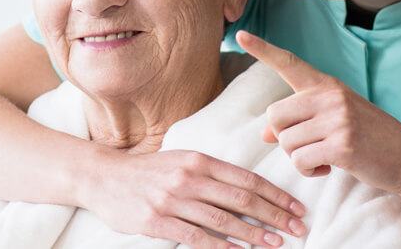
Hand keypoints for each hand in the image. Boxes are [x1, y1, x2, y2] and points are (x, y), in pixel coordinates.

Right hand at [79, 148, 308, 248]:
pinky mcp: (158, 221)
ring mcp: (172, 200)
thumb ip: (212, 173)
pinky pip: (196, 237)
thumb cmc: (148, 172)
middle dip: (274, 216)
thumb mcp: (181, 161)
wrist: (103, 177)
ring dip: (253, 234)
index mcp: (199, 160)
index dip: (275, 195)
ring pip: (223, 220)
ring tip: (275, 244)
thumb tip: (250, 190)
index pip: (246, 179)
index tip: (296, 208)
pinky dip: (220, 246)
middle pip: (241, 199)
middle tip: (296, 229)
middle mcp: (189, 178)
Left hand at [236, 30, 400, 196]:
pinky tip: (328, 168)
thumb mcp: (332, 121)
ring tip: (323, 156)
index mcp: (326, 85)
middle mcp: (330, 97)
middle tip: (308, 144)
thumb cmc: (366, 137)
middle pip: (274, 115)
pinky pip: (300, 161)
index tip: (240, 35)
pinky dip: (309, 171)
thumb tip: (264, 133)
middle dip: (283, 136)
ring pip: (285, 142)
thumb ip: (299, 121)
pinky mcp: (342, 146)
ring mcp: (337, 120)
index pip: (289, 63)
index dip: (263, 49)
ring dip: (298, 157)